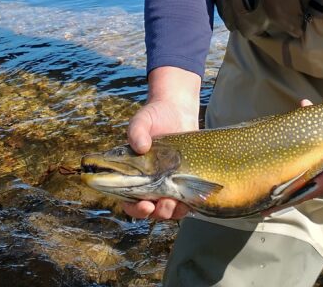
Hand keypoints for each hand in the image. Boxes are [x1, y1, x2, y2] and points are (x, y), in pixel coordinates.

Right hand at [123, 66, 200, 220]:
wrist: (177, 110)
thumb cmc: (154, 116)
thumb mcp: (142, 120)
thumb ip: (136, 131)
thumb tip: (140, 147)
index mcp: (133, 175)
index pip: (129, 201)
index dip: (135, 208)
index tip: (144, 205)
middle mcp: (150, 183)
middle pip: (151, 210)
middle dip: (157, 212)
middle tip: (164, 204)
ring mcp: (168, 183)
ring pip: (169, 209)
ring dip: (172, 211)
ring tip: (177, 202)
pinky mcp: (186, 180)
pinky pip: (186, 200)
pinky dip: (189, 203)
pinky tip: (193, 198)